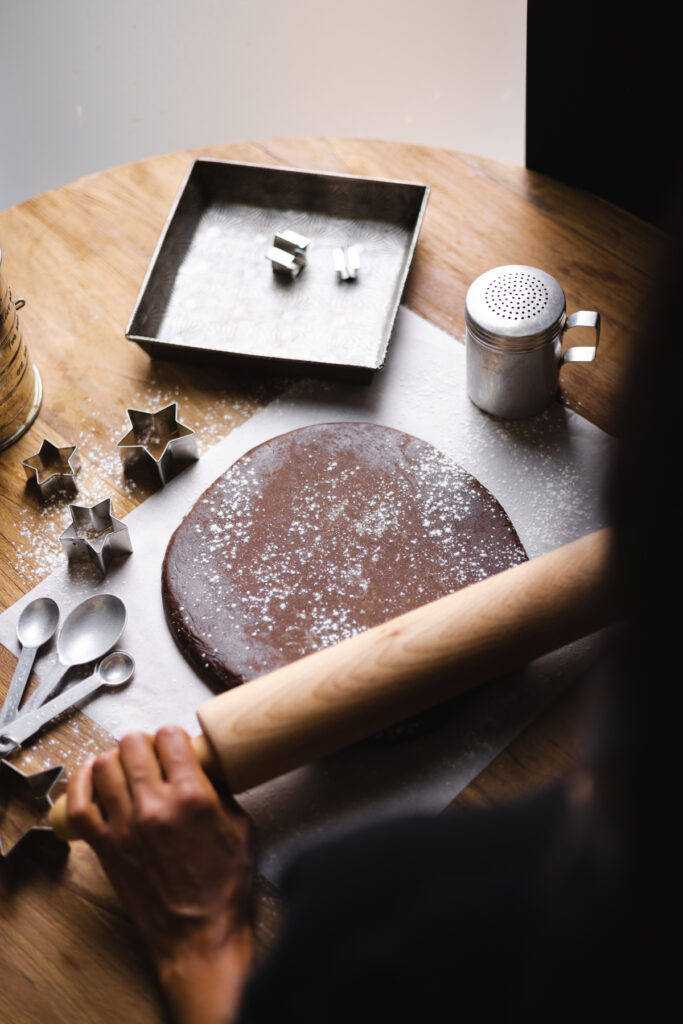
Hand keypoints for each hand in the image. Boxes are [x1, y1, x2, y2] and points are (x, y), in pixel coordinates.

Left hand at [66, 726, 254, 1023]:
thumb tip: (202, 769)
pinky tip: (94, 776)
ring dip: (116, 759)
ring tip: (127, 767)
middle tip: (153, 754)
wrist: (200, 936)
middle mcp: (155, 806)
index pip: (170, 737)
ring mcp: (125, 826)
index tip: (175, 743)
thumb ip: (219, 791)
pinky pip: (79, 803)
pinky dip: (82, 783)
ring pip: (104, 765)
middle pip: (133, 745)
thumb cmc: (224, 888)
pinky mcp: (105, 847)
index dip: (173, 736)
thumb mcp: (240, 827)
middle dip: (145, 743)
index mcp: (192, 797)